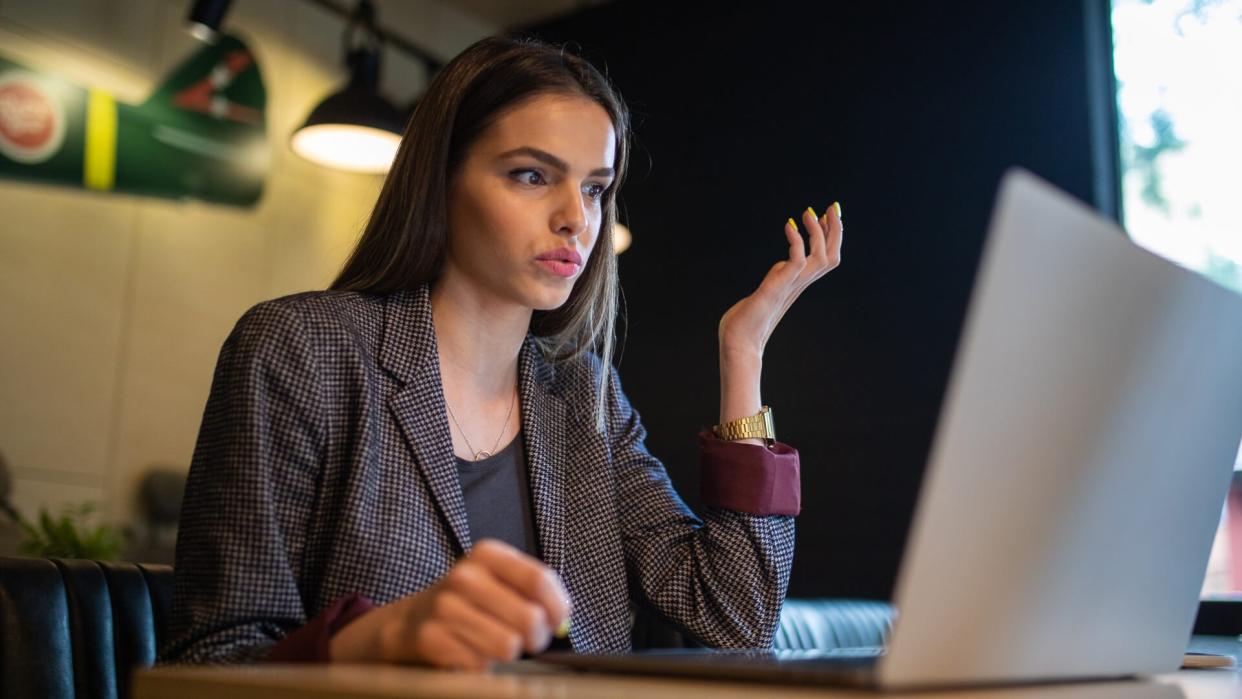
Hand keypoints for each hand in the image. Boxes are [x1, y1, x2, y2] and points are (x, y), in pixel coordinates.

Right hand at [329, 539, 571, 668]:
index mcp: (486, 554)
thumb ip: (534, 591)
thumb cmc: (468, 602)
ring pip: (508, 645)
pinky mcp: (432, 639)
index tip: (557, 621)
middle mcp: (464, 576)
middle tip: (528, 640)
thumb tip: (563, 617)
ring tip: (497, 644)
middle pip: (529, 617)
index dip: (557, 607)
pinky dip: (482, 664)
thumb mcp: (497, 580)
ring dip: (509, 653)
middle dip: (536, 637)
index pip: (539, 580)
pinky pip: (481, 664)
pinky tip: (470, 651)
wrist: (411, 621)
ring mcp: (445, 608)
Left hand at [718, 203, 842, 357]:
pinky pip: (795, 261)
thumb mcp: (767, 289)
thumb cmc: (747, 319)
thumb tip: (782, 264)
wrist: (737, 341)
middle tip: (833, 206)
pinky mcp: (777, 288)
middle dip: (835, 230)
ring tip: (808, 212)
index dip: (831, 236)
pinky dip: (796, 241)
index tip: (828, 214)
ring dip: (818, 232)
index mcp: (799, 285)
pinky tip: (788, 226)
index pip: (826, 258)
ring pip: (820, 258)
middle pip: (831, 256)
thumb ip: (777, 276)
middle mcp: (799, 285)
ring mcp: (790, 287)